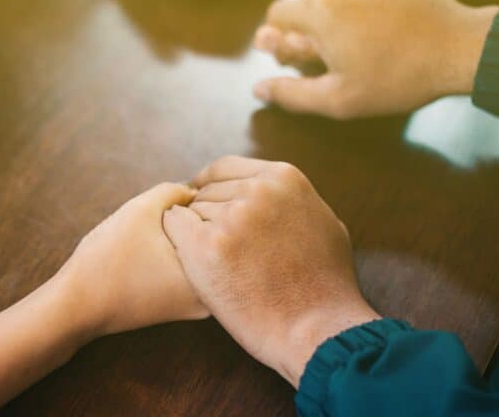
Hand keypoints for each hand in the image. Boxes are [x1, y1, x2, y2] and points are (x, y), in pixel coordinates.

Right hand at [56, 182, 208, 336]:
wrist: (77, 305)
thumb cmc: (107, 259)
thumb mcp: (140, 210)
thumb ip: (174, 191)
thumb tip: (193, 191)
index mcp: (208, 273)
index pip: (212, 220)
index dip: (181, 208)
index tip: (153, 222)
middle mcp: (210, 297)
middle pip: (207, 239)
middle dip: (182, 226)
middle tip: (149, 233)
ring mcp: (198, 307)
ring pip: (194, 254)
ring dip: (175, 241)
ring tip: (143, 248)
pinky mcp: (182, 309)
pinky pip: (185, 271)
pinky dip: (170, 259)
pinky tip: (143, 263)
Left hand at [163, 157, 378, 385]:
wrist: (315, 330)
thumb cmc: (325, 286)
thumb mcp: (325, 226)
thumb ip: (295, 203)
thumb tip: (278, 193)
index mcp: (284, 178)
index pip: (225, 168)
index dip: (212, 187)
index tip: (206, 204)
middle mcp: (257, 190)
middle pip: (208, 192)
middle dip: (208, 216)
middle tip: (221, 249)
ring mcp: (231, 216)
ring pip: (191, 211)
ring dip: (196, 234)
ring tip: (220, 266)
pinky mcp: (206, 246)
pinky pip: (174, 226)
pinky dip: (177, 242)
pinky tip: (193, 263)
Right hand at [253, 0, 498, 118]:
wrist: (458, 47)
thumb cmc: (397, 78)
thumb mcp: (340, 99)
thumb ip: (292, 94)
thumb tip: (258, 89)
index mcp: (316, 11)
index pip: (276, 15)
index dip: (281, 35)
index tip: (299, 51)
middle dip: (312, 21)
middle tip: (338, 49)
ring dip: (337, 1)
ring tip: (363, 29)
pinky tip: (381, 9)